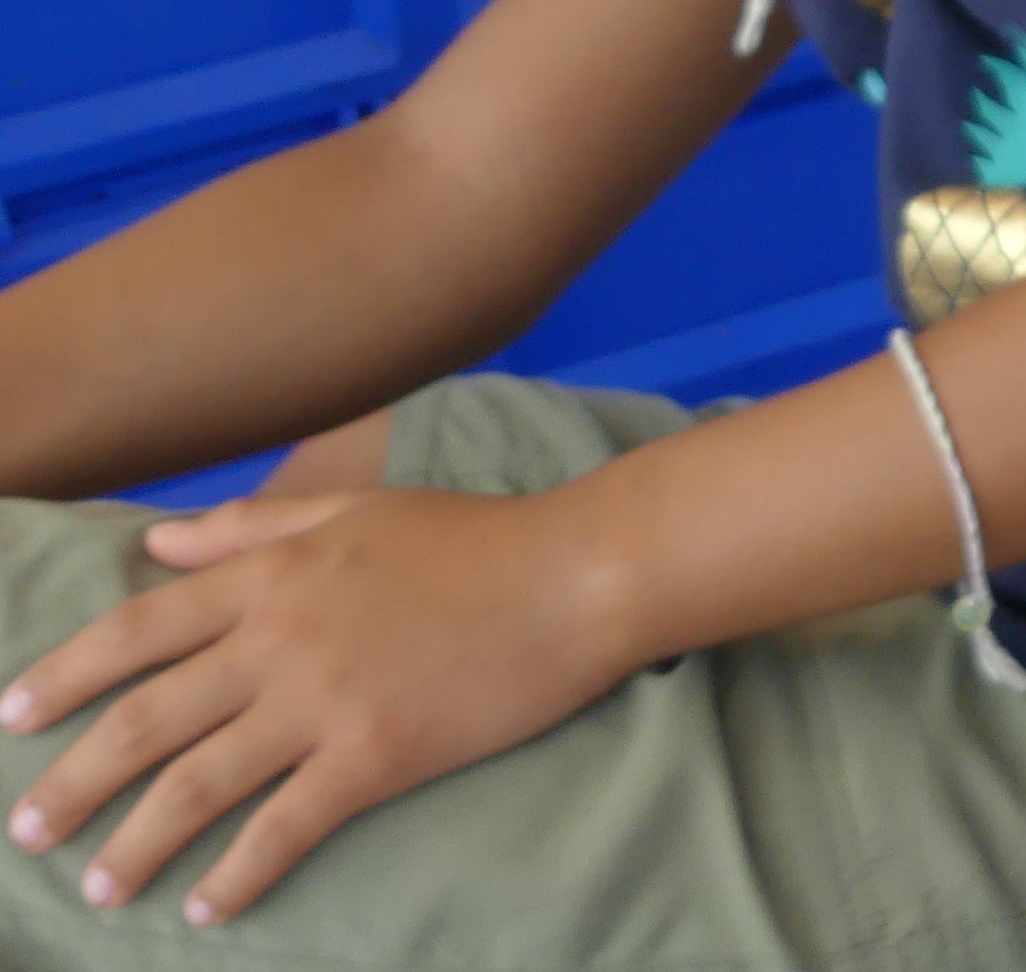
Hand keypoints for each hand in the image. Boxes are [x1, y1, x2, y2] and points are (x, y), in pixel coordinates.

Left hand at [2, 487, 632, 924]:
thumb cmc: (477, 537)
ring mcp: (324, 702)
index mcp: (271, 578)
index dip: (65, 674)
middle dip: (73, 780)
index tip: (14, 715)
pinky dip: (238, 874)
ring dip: (135, 842)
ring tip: (97, 884)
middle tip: (26, 829)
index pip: (139, 630)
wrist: (576, 574)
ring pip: (197, 783)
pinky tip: (206, 908)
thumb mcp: (357, 509)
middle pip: (145, 719)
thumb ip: (250, 528)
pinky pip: (284, 827)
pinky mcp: (375, 755)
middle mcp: (279, 641)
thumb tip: (156, 545)